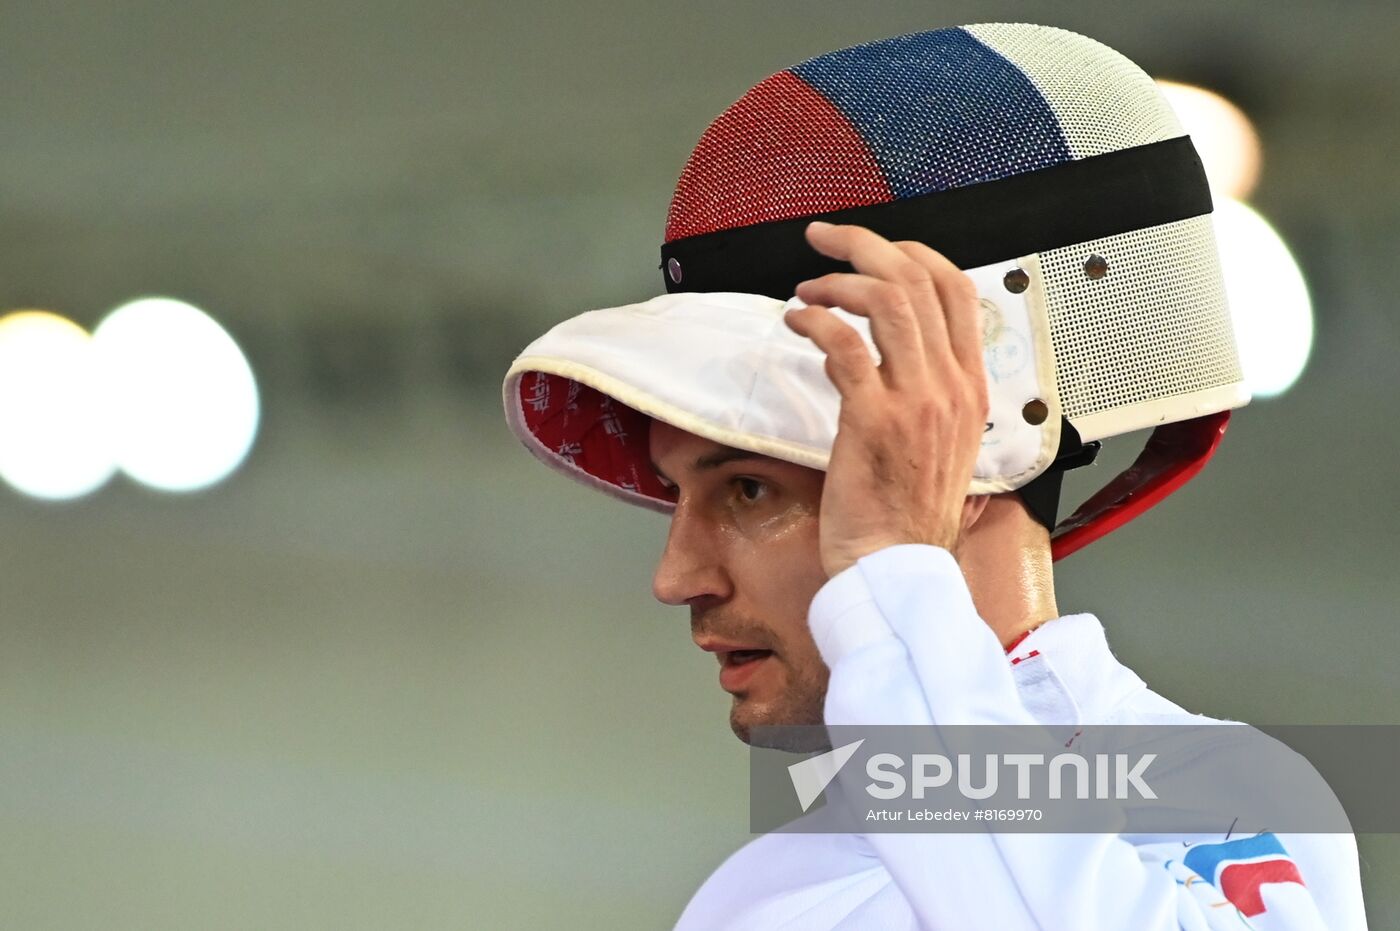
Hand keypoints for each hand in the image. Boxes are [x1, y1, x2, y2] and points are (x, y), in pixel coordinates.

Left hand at [784, 222, 988, 577]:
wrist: (898, 568)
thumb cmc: (907, 516)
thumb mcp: (942, 445)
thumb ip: (928, 395)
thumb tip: (892, 355)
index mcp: (970, 388)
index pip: (957, 290)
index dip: (912, 253)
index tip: (873, 249)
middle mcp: (950, 386)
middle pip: (919, 280)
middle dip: (865, 245)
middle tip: (826, 239)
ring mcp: (916, 401)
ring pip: (887, 301)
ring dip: (838, 281)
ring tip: (807, 289)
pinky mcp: (872, 420)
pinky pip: (844, 345)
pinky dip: (815, 321)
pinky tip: (796, 322)